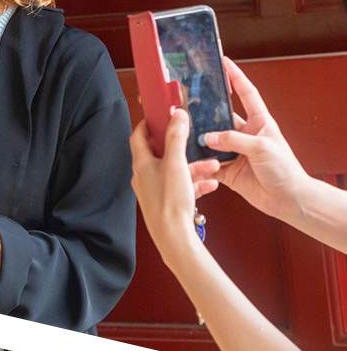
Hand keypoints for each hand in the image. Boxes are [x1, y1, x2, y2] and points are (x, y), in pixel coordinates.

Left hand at [129, 107, 216, 256]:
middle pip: (162, 153)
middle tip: (195, 141)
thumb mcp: (176, 163)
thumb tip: (176, 115)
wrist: (173, 235)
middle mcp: (144, 175)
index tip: (159, 116)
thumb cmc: (169, 199)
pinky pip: (182, 187)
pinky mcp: (166, 201)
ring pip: (176, 170)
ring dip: (194, 166)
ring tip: (213, 166)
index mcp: (141, 163)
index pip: (138, 136)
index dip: (148, 124)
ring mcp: (154, 189)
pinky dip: (195, 183)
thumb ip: (176, 138)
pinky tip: (211, 183)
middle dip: (182, 147)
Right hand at [195, 57, 309, 221]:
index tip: (223, 63)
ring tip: (182, 129)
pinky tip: (188, 156)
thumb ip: (233, 139)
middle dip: (205, 108)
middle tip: (187, 99)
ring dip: (198, 137)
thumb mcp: (262, 148)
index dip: (235, 77)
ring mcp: (234, 151)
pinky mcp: (226, 169)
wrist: (287, 199)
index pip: (246, 93)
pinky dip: (198, 160)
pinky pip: (207, 161)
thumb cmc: (285, 170)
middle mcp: (245, 134)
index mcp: (260, 122)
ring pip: (210, 138)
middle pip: (221, 115)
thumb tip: (208, 137)